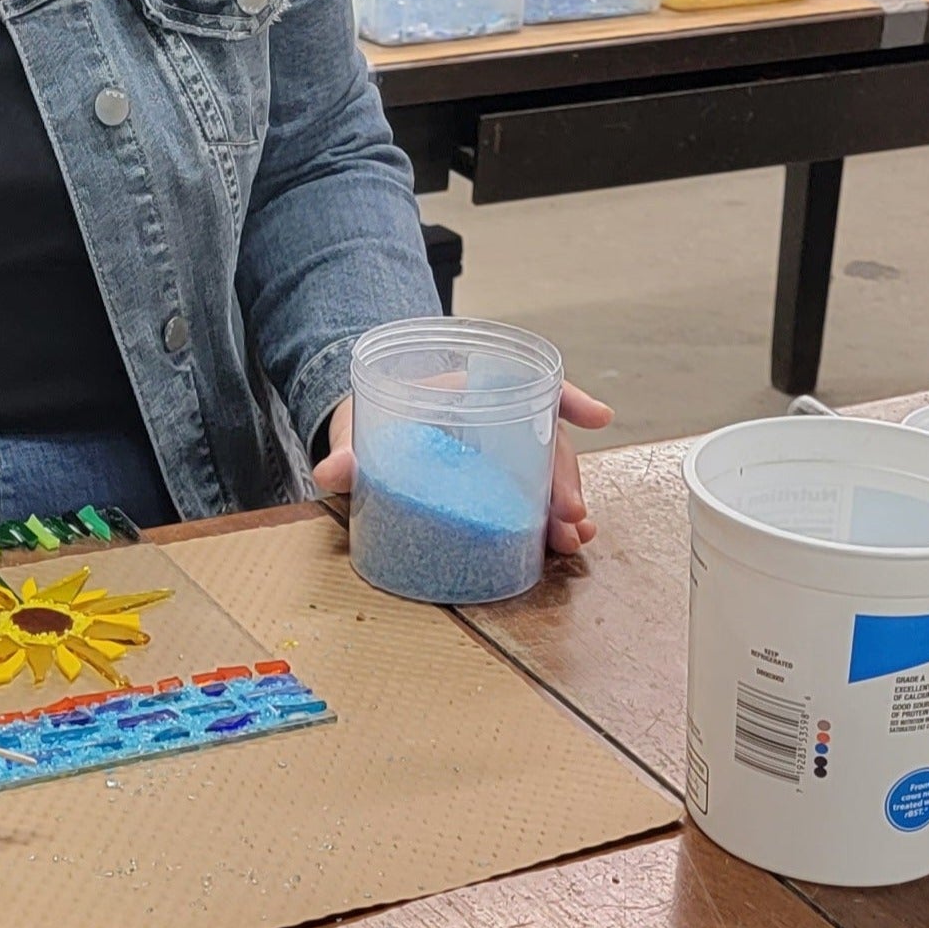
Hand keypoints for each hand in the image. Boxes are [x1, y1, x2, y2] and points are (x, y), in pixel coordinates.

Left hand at [312, 381, 614, 555]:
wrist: (360, 438)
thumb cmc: (366, 423)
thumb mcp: (357, 429)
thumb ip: (347, 449)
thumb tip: (330, 473)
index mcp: (464, 390)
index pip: (524, 383)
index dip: (565, 396)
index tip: (597, 417)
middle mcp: (491, 419)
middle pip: (542, 439)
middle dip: (565, 475)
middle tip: (571, 515)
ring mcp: (498, 455)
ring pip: (546, 473)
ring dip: (567, 505)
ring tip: (573, 538)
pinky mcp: (495, 488)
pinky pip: (532, 499)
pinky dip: (551, 520)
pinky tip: (562, 544)